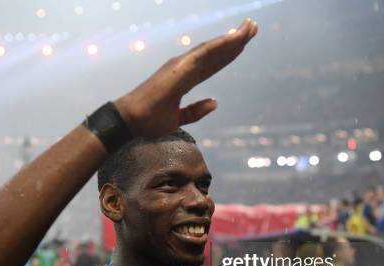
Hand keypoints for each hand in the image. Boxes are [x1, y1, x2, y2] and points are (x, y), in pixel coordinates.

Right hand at [114, 18, 257, 136]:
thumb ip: (195, 111)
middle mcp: (183, 67)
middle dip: (235, 40)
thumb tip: (215, 103)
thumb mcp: (178, 118)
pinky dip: (221, 44)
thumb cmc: (149, 120)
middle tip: (253, 27)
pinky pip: (205, 53)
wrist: (130, 120)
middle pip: (215, 52)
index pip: (212, 64)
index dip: (228, 54)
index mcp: (184, 78)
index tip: (243, 45)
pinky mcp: (180, 67)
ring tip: (250, 27)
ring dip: (232, 37)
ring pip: (213, 48)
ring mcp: (181, 65)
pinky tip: (235, 38)